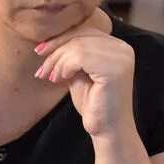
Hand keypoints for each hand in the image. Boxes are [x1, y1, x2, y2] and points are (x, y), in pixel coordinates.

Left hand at [34, 23, 136, 139]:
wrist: (107, 132)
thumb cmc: (93, 105)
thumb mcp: (79, 73)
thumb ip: (72, 55)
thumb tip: (49, 41)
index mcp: (118, 47)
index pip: (85, 31)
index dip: (60, 39)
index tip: (40, 51)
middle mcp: (123, 48)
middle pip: (81, 35)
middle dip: (55, 50)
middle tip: (42, 69)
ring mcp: (121, 57)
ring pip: (78, 46)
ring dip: (57, 61)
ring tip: (51, 77)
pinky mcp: (115, 69)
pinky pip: (80, 57)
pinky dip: (64, 67)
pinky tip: (59, 79)